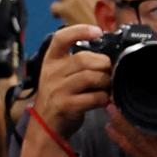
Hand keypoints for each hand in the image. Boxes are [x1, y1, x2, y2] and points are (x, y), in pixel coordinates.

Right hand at [31, 24, 111, 138]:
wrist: (46, 126)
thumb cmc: (61, 96)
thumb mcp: (62, 75)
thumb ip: (79, 63)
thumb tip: (109, 57)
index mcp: (51, 60)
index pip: (61, 38)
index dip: (80, 31)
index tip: (97, 31)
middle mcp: (51, 73)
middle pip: (84, 59)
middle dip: (104, 65)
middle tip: (109, 73)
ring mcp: (58, 90)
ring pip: (91, 77)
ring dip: (106, 82)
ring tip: (107, 87)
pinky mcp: (66, 106)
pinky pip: (94, 97)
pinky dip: (104, 98)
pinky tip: (104, 100)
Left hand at [104, 105, 156, 156]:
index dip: (142, 113)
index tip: (132, 100)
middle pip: (140, 133)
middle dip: (123, 118)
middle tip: (112, 104)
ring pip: (132, 142)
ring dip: (119, 128)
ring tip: (110, 114)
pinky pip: (131, 153)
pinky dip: (120, 140)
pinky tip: (113, 130)